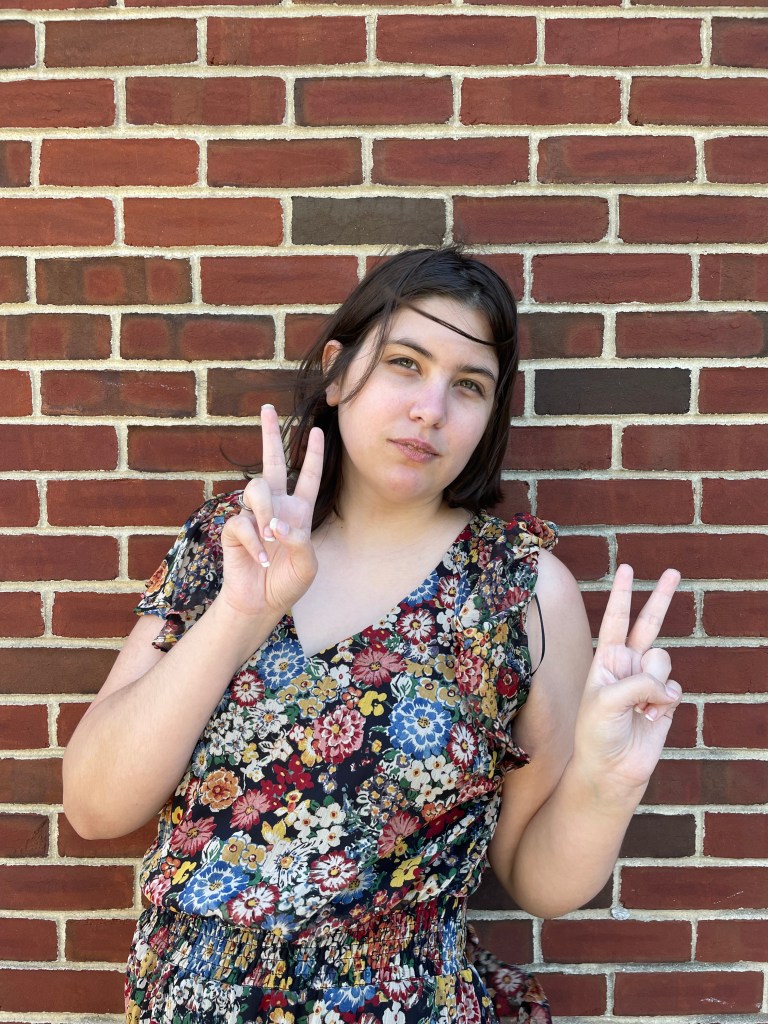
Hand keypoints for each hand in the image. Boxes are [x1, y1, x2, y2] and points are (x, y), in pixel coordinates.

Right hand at [219, 405, 323, 618]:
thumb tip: (277, 524)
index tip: (317, 430)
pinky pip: (242, 522)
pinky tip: (259, 558)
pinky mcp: (235, 529)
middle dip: (269, 435)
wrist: (260, 603)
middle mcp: (276, 507)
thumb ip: (299, 542)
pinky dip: (253, 541)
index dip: (312, 455)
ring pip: (256, 488)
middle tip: (267, 408)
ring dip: (265, 511)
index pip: (307, 476)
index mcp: (299, 511)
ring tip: (270, 536)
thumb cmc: (287, 583)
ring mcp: (253, 515)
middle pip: (271, 462)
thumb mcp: (307, 566)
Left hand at [574, 564, 681, 792]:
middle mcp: (628, 665)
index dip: (621, 594)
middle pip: (648, 624)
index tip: (626, 568)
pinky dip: (664, 703)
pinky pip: (675, 688)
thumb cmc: (597, 733)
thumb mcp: (605, 702)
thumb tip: (668, 685)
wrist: (611, 769)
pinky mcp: (666, 701)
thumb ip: (637, 683)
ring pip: (663, 661)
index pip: (615, 619)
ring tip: (639, 708)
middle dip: (660, 597)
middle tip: (673, 571)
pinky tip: (651, 718)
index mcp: (606, 659)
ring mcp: (648, 681)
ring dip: (653, 684)